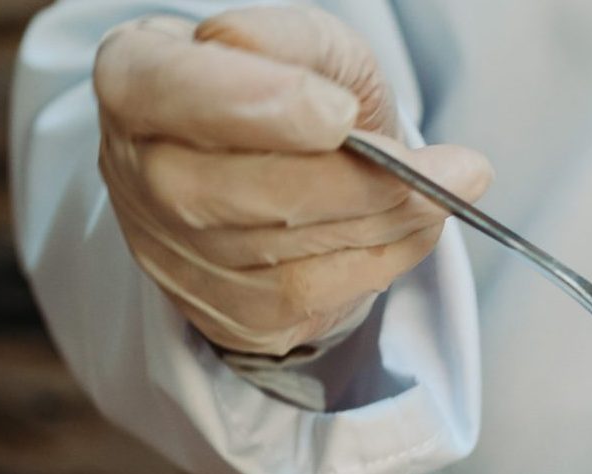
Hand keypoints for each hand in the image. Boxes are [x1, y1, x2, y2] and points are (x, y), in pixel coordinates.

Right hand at [93, 8, 492, 355]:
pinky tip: (421, 225)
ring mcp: (175, 254)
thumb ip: (298, 48)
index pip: (169, 92)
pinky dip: (383, 258)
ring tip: (456, 186)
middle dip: (359, 182)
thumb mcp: (300, 44)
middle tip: (457, 167)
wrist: (283, 166)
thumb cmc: (289, 90)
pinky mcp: (228, 312)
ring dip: (390, 220)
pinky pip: (313, 293)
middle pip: (240, 190)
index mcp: (134, 82)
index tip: (340, 113)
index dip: (256, 106)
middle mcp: (139, 175)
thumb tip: (320, 102)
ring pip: (287, 250)